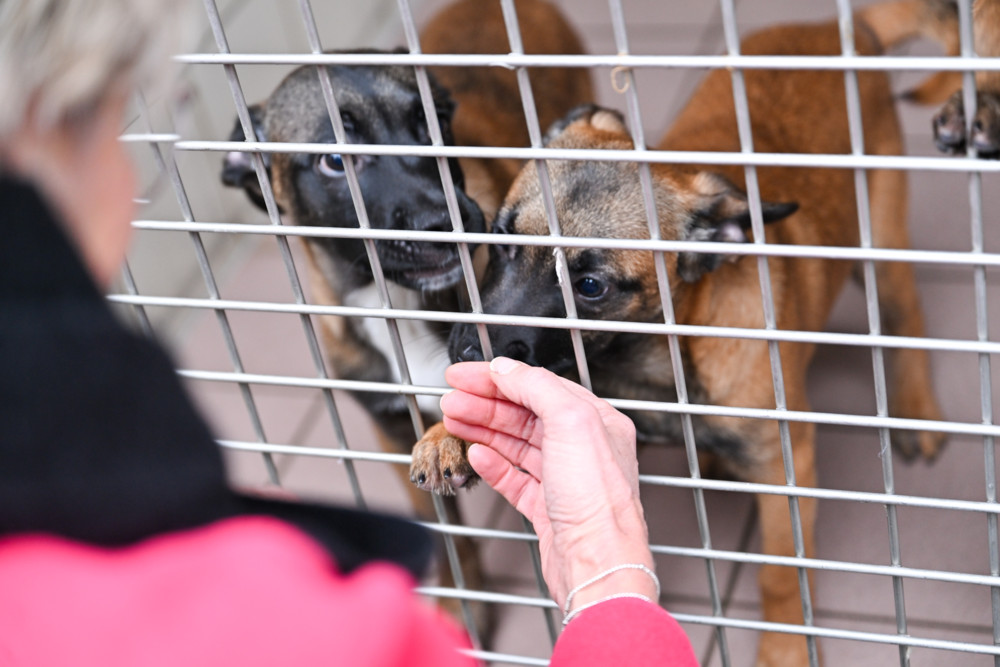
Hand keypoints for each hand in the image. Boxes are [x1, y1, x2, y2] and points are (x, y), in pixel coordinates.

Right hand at [439, 357, 655, 610]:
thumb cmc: (597, 500)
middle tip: (451, 399)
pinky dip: (493, 464)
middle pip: (525, 414)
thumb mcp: (571, 422)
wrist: (596, 562)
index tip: (463, 375)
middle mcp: (583, 448)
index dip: (498, 378)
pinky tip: (476, 455)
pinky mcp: (548, 508)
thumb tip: (508, 368)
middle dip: (485, 403)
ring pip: (517, 444)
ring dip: (483, 429)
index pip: (540, 386)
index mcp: (597, 421)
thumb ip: (537, 388)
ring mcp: (565, 479)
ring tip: (454, 420)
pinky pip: (515, 478)